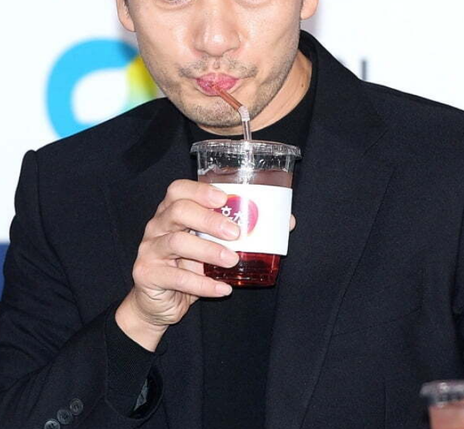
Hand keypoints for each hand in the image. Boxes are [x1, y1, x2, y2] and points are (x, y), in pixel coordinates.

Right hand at [115, 179, 295, 349]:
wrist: (158, 303)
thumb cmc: (189, 265)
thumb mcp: (212, 245)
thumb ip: (239, 233)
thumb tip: (287, 222)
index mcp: (171, 211)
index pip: (178, 189)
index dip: (200, 190)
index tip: (225, 197)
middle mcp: (157, 226)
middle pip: (178, 211)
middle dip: (208, 219)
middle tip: (235, 232)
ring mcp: (150, 249)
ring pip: (176, 242)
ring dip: (208, 251)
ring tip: (232, 260)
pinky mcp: (147, 274)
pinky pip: (176, 277)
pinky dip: (202, 283)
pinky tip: (222, 288)